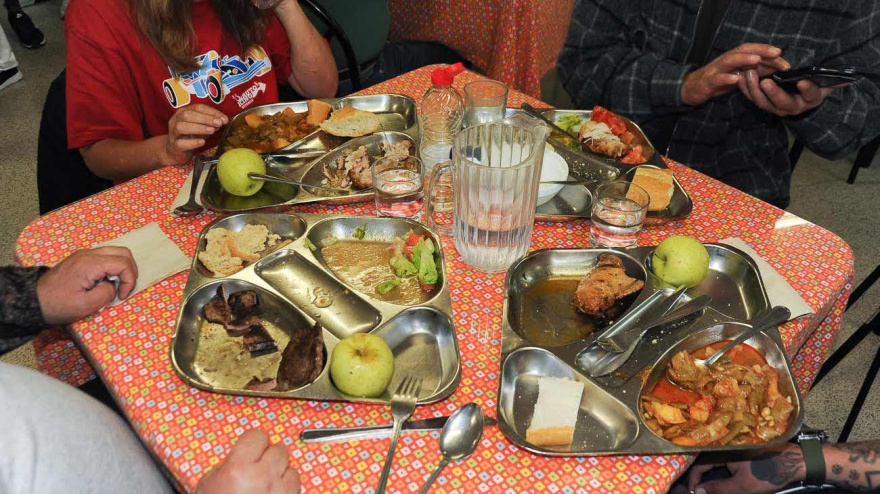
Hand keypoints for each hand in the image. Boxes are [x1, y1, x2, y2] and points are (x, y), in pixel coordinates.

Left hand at [36, 247, 137, 324]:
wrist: (34, 302)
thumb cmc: (58, 305)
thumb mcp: (85, 305)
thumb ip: (106, 293)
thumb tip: (113, 286)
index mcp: (90, 264)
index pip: (123, 263)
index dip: (129, 280)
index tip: (121, 296)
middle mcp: (88, 254)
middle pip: (123, 252)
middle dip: (130, 271)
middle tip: (125, 288)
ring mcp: (84, 254)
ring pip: (115, 252)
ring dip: (122, 268)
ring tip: (117, 285)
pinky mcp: (81, 259)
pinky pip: (105, 256)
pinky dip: (113, 267)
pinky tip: (106, 281)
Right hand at [159, 104, 228, 165]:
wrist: (175, 151)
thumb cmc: (189, 136)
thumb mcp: (201, 127)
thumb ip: (211, 123)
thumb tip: (223, 120)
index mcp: (183, 112)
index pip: (197, 108)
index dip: (211, 112)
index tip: (224, 118)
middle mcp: (176, 120)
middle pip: (187, 115)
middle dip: (205, 119)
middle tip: (218, 123)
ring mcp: (173, 133)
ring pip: (181, 127)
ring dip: (198, 128)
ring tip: (211, 131)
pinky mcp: (174, 146)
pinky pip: (181, 143)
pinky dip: (192, 142)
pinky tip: (202, 142)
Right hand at [196, 430, 300, 493]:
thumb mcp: (210, 483)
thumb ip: (230, 463)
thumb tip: (245, 453)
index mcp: (238, 469)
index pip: (258, 436)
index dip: (254, 442)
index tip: (252, 446)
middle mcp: (263, 478)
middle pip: (279, 450)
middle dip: (269, 457)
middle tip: (258, 466)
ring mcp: (279, 493)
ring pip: (292, 469)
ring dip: (281, 474)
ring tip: (267, 484)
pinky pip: (296, 487)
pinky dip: (287, 489)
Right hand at [682, 44, 789, 105]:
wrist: (692, 88)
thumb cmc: (718, 80)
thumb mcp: (739, 74)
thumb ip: (756, 70)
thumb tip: (777, 66)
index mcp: (735, 58)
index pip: (753, 50)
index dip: (768, 51)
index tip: (782, 55)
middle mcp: (726, 60)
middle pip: (744, 50)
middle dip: (760, 50)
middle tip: (776, 53)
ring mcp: (716, 70)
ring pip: (730, 60)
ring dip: (743, 59)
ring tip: (756, 60)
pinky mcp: (707, 82)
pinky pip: (717, 79)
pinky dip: (726, 78)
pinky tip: (735, 79)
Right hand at [685, 445, 804, 493]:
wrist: (793, 462)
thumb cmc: (767, 473)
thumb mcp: (741, 486)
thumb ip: (718, 488)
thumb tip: (697, 491)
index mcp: (722, 451)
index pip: (699, 464)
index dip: (694, 479)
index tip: (693, 491)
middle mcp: (725, 447)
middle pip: (705, 461)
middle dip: (701, 477)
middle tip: (700, 490)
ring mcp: (734, 448)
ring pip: (715, 461)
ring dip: (710, 474)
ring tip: (710, 487)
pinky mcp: (742, 450)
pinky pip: (724, 459)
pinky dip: (720, 470)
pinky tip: (723, 479)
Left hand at [739, 71, 837, 116]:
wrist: (801, 101)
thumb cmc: (814, 88)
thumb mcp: (823, 86)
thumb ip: (831, 83)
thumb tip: (845, 81)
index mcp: (809, 100)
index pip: (810, 95)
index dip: (807, 89)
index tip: (803, 82)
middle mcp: (791, 108)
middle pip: (781, 103)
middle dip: (773, 93)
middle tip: (765, 81)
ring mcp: (775, 108)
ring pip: (762, 102)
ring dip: (753, 88)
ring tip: (749, 73)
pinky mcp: (762, 104)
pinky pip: (751, 98)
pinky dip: (744, 88)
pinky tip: (740, 75)